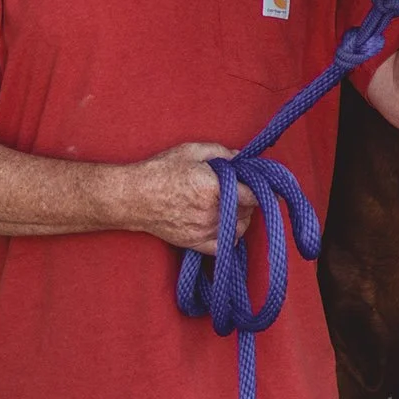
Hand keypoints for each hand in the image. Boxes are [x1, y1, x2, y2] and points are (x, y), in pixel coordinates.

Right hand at [124, 140, 255, 250]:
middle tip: (242, 191)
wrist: (132, 197)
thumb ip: (219, 152)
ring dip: (241, 219)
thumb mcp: (190, 151)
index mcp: (213, 188)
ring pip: (239, 230)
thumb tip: (240, 158)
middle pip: (247, 212)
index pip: (252, 196)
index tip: (266, 188)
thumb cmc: (159, 171)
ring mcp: (203, 230)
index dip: (262, 191)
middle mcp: (211, 213)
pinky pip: (223, 247)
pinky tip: (225, 226)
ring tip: (233, 207)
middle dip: (249, 201)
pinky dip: (229, 237)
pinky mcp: (194, 243)